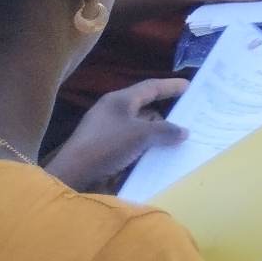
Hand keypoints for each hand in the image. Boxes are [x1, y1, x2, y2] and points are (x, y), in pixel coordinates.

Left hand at [43, 78, 187, 192]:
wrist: (72, 174)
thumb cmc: (107, 145)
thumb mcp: (141, 135)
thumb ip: (165, 130)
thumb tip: (184, 132)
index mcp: (120, 100)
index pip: (151, 87)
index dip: (171, 86)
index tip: (189, 87)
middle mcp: (112, 110)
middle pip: (144, 106)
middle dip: (164, 113)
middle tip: (184, 118)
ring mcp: (105, 128)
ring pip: (137, 125)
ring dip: (154, 132)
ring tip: (172, 140)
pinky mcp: (101, 146)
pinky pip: (129, 140)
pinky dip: (142, 145)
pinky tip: (152, 154)